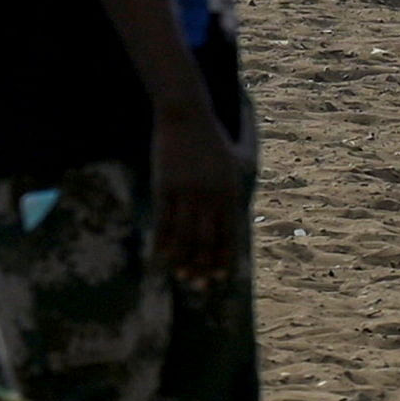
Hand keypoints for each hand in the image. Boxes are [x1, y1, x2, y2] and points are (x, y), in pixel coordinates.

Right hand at [150, 102, 242, 288]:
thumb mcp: (237, 160)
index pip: (230, 235)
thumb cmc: (213, 137)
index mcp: (231, 192)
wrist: (186, 114)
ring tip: (179, 276)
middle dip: (203, 266)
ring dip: (183, 260)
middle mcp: (212, 196)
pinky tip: (159, 256)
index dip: (224, 259)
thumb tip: (240, 211)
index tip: (220, 279)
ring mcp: (188, 192)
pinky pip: (164, 221)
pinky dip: (162, 243)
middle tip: (198, 286)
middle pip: (207, 240)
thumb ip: (239, 186)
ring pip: (185, 235)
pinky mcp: (165, 186)